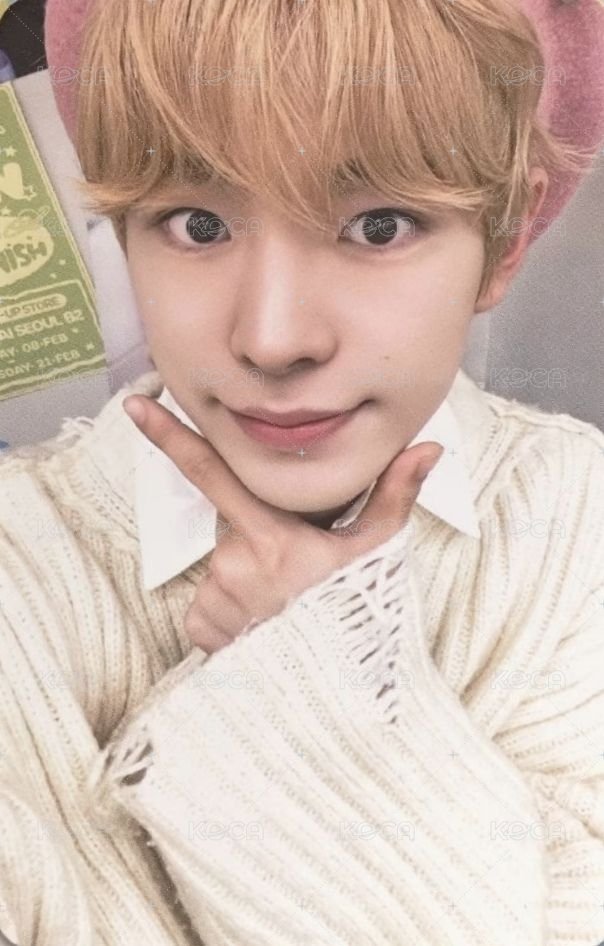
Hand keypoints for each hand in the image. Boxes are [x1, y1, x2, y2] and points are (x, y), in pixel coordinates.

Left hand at [123, 394, 443, 653]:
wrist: (332, 692)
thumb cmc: (355, 613)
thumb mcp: (376, 553)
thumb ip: (394, 496)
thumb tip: (429, 447)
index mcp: (273, 536)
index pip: (213, 473)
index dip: (171, 437)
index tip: (134, 406)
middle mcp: (235, 563)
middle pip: (231, 526)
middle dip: (256, 536)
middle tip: (293, 569)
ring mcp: (217, 597)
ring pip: (221, 567)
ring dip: (245, 576)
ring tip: (283, 605)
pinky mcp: (204, 627)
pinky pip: (208, 605)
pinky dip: (229, 611)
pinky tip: (262, 626)